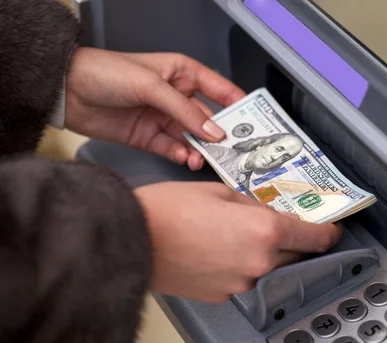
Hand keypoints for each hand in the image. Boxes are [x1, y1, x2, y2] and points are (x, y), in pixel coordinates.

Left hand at [65, 47, 244, 169]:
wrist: (67, 92)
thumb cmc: (105, 72)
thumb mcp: (151, 86)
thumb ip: (184, 111)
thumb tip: (213, 130)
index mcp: (182, 74)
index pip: (219, 89)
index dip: (238, 105)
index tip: (253, 123)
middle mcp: (176, 97)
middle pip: (207, 119)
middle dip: (219, 136)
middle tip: (232, 151)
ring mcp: (163, 118)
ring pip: (191, 138)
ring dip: (199, 150)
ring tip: (203, 159)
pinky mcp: (149, 137)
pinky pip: (172, 149)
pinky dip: (180, 156)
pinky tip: (184, 160)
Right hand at [134, 182, 342, 302]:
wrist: (130, 240)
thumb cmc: (168, 211)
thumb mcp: (220, 192)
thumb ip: (254, 205)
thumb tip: (268, 212)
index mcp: (265, 231)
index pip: (315, 237)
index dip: (329, 231)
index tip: (333, 228)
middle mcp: (259, 263)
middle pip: (296, 254)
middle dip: (295, 239)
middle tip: (285, 224)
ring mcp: (242, 283)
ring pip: (269, 267)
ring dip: (265, 252)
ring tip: (240, 233)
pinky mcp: (224, 295)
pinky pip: (245, 278)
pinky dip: (243, 265)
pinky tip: (221, 249)